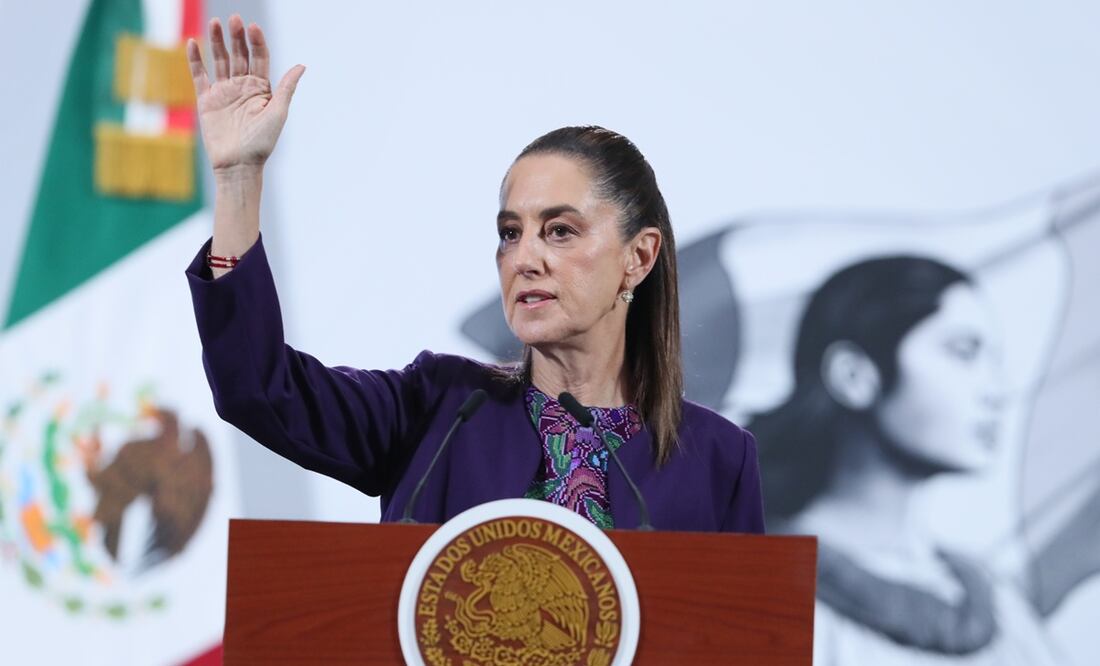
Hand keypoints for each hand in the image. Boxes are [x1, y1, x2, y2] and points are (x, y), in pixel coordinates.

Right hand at [187, 15, 304, 175]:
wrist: (237, 165)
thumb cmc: (261, 143)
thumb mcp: (278, 113)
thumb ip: (286, 88)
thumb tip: (301, 65)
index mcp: (262, 89)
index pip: (259, 58)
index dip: (256, 42)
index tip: (253, 28)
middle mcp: (243, 87)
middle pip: (239, 55)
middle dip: (236, 37)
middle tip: (233, 19)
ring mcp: (224, 92)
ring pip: (220, 60)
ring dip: (216, 42)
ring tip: (215, 23)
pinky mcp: (207, 100)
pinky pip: (199, 75)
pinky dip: (196, 59)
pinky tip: (193, 43)